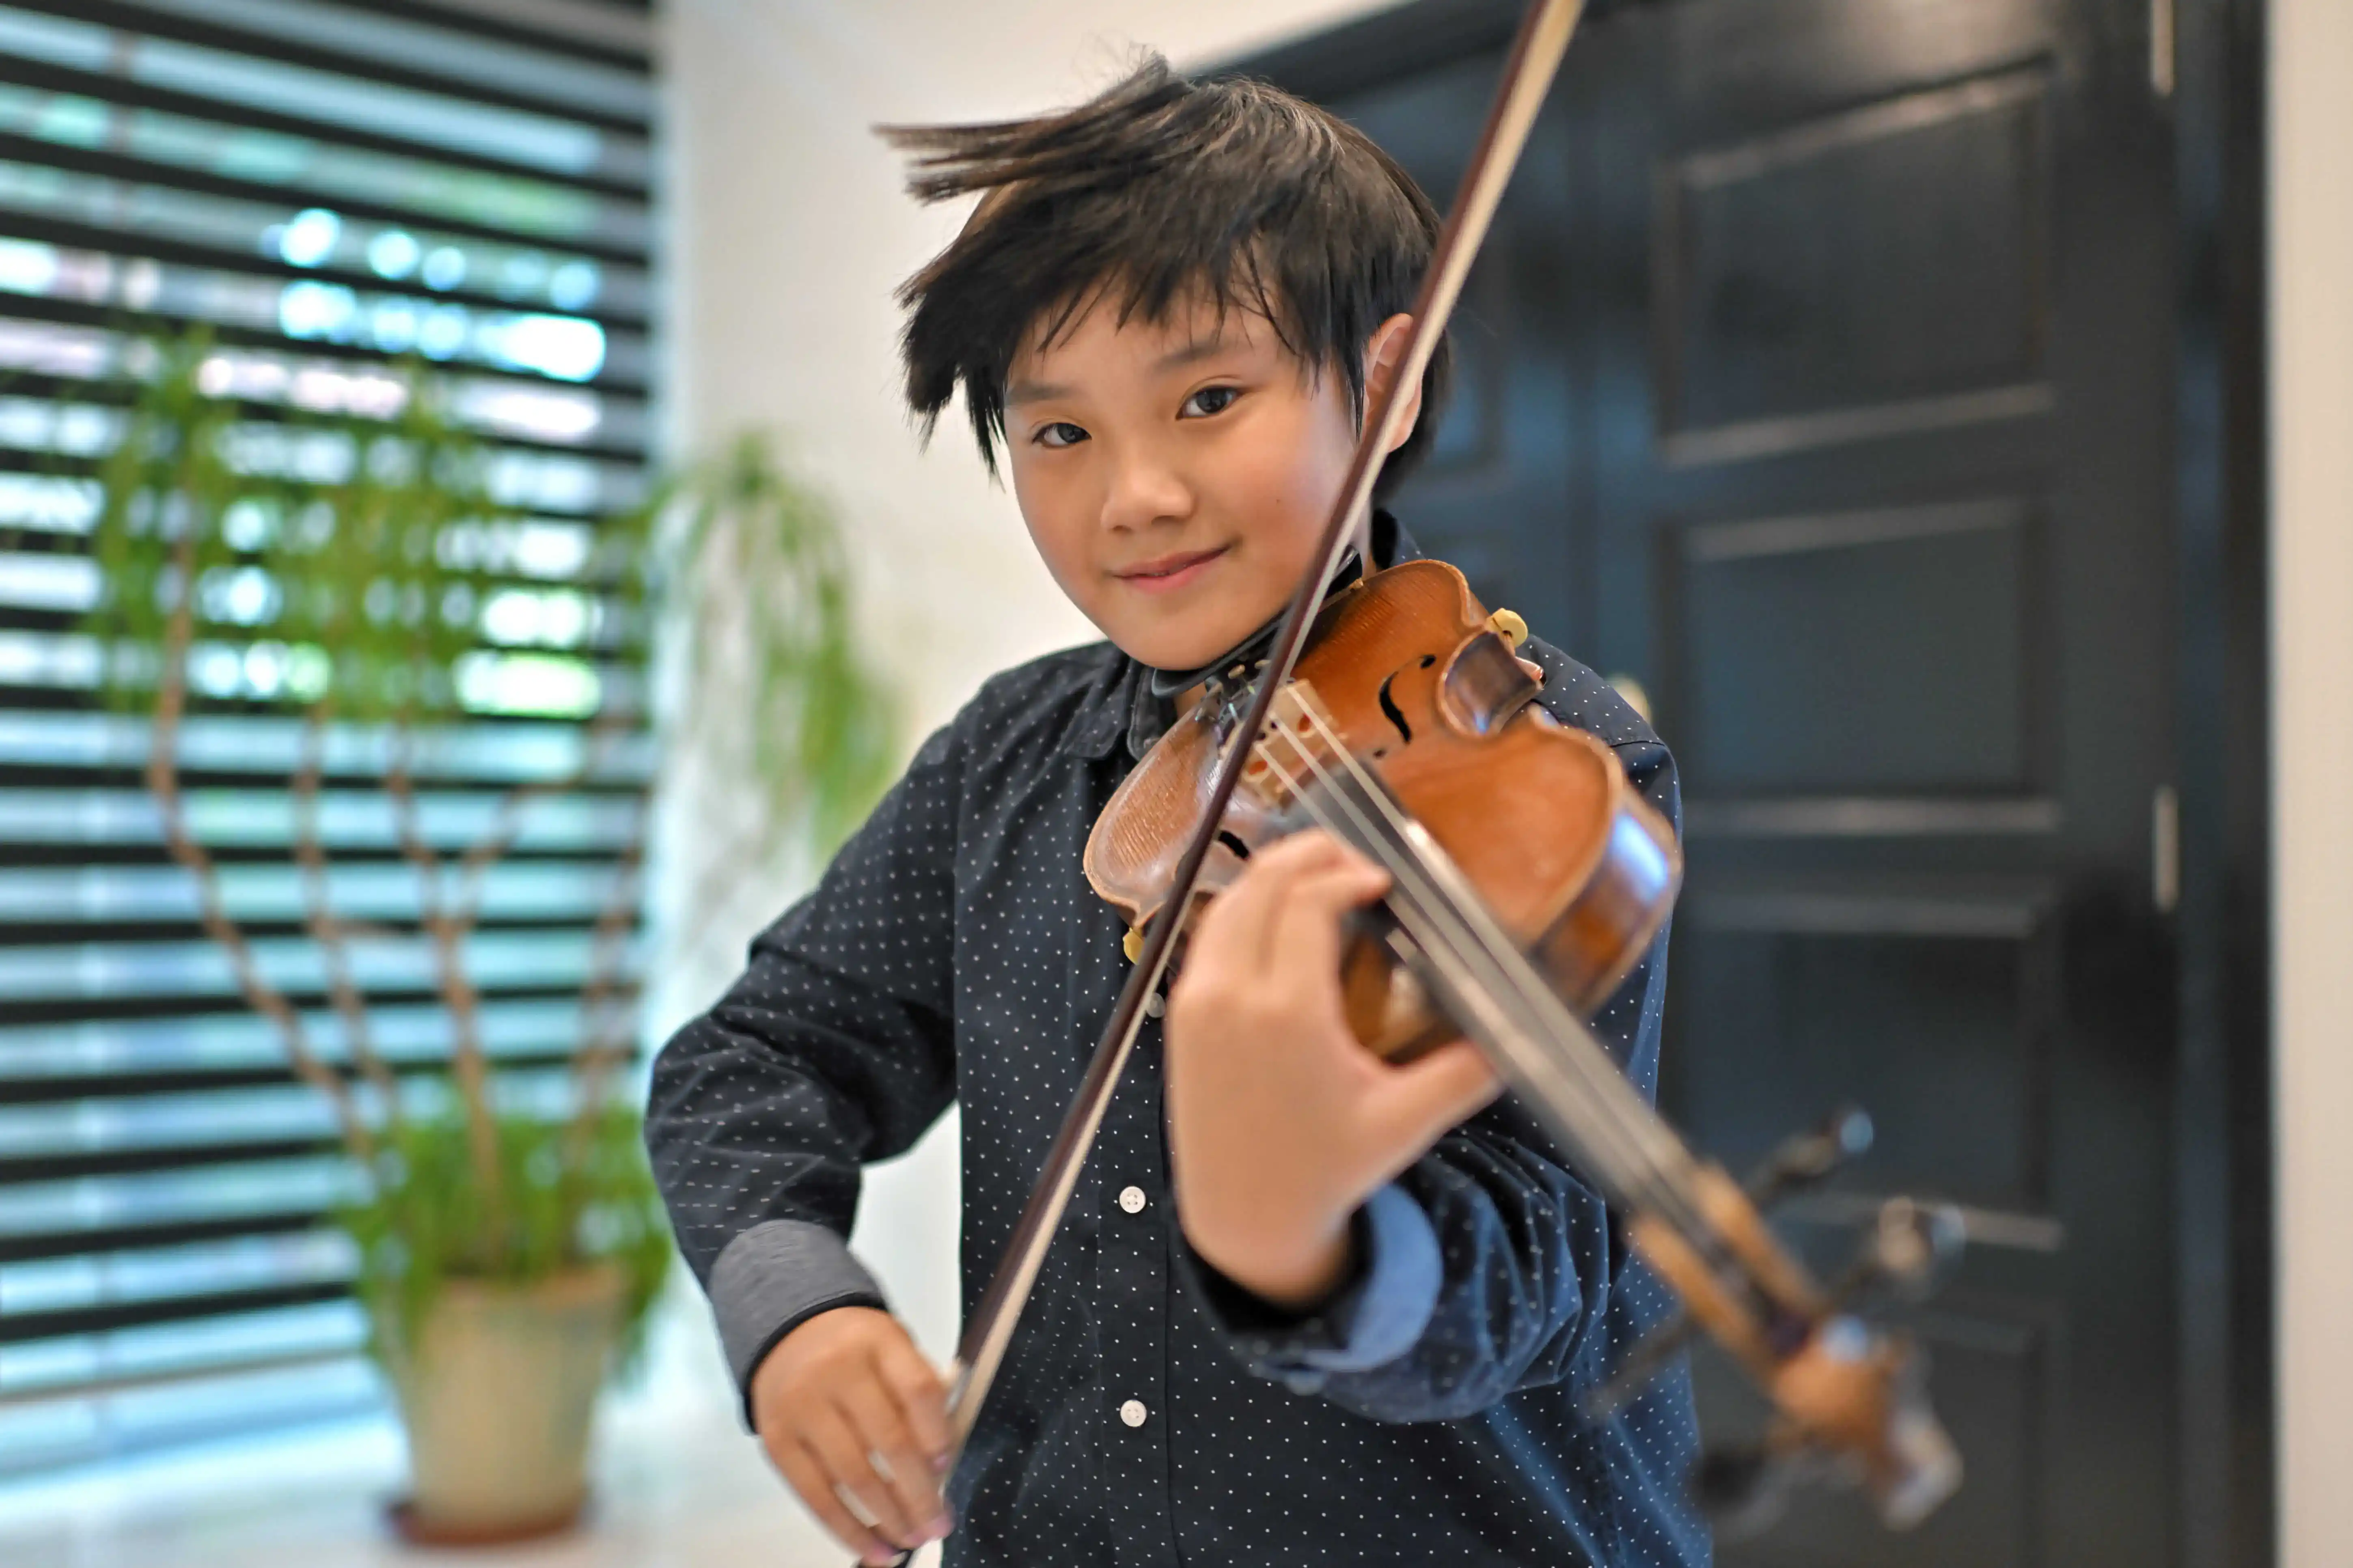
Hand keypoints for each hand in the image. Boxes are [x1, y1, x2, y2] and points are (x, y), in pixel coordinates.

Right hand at [749, 1306, 952, 1563]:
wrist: (788, 1332)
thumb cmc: (855, 1350)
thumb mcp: (894, 1349)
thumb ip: (919, 1394)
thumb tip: (940, 1465)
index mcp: (878, 1341)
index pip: (917, 1389)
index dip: (938, 1434)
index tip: (947, 1468)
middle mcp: (838, 1371)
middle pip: (889, 1441)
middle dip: (920, 1494)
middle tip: (938, 1524)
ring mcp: (803, 1407)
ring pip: (852, 1476)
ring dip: (888, 1518)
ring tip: (911, 1540)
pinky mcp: (777, 1441)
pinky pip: (814, 1495)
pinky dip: (846, 1529)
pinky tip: (872, 1548)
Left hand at [1163, 831, 1501, 1307]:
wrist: (1245, 1217)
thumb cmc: (1324, 1172)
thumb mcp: (1404, 1124)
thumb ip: (1465, 1074)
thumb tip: (1522, 1034)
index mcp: (1287, 1013)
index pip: (1307, 901)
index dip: (1347, 873)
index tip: (1384, 879)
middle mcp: (1231, 997)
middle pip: (1260, 883)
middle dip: (1309, 854)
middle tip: (1354, 857)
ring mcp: (1197, 1003)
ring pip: (1226, 900)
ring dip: (1271, 875)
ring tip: (1319, 874)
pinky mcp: (1180, 1015)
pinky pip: (1206, 936)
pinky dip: (1240, 908)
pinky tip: (1276, 916)